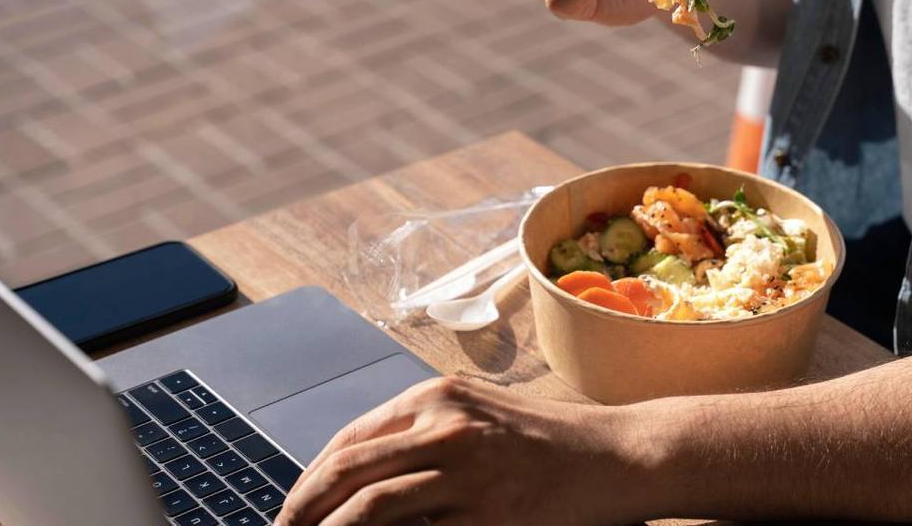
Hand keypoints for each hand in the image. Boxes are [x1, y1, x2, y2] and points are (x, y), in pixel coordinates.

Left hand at [276, 376, 652, 524]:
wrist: (620, 454)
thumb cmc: (551, 440)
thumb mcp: (480, 419)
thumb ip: (423, 437)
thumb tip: (361, 483)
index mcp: (436, 399)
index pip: (347, 442)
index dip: (308, 483)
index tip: (290, 513)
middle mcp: (445, 425)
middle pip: (346, 470)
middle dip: (302, 511)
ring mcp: (468, 468)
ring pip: (370, 505)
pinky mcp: (490, 512)